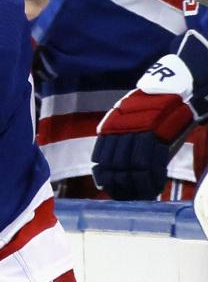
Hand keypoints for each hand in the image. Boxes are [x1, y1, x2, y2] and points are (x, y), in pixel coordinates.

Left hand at [92, 29, 207, 199]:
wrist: (179, 86)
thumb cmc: (157, 105)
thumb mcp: (133, 118)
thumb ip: (123, 137)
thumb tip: (116, 166)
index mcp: (113, 122)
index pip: (101, 154)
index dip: (104, 174)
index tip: (108, 188)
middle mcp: (122, 126)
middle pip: (114, 163)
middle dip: (119, 183)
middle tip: (125, 196)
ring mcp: (140, 130)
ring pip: (131, 165)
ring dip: (135, 184)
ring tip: (140, 193)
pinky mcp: (159, 133)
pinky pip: (151, 161)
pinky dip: (151, 177)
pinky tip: (154, 186)